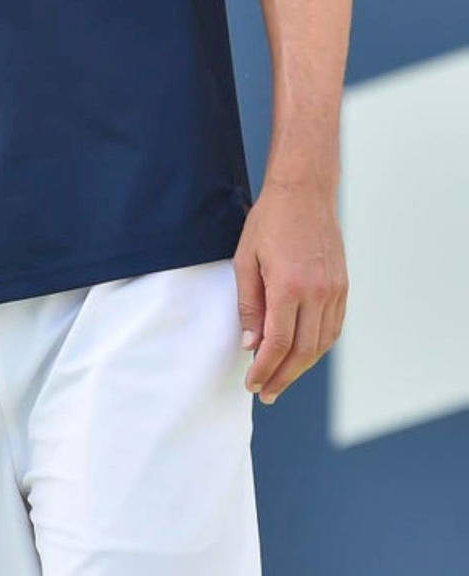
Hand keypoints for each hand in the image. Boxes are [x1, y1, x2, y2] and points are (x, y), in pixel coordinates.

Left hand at [235, 176, 346, 403]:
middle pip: (303, 351)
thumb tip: (250, 344)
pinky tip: (302, 355)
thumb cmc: (268, 223)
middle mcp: (318, 294)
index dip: (264, 368)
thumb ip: (248, 304)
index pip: (278, 342)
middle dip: (282, 376)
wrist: (305, 195)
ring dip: (301, 366)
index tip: (252, 383)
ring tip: (280, 379)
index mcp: (289, 287)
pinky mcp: (343, 288)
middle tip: (265, 393)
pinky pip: (333, 328)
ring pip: (321, 343)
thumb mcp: (245, 260)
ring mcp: (335, 292)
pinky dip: (317, 347)